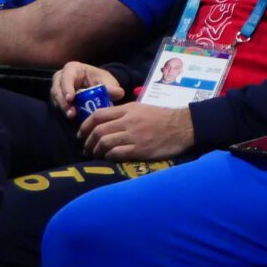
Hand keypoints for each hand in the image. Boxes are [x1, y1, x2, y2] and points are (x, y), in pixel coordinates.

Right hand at [52, 61, 122, 115]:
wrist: (96, 85)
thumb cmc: (100, 80)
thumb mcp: (107, 81)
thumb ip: (112, 87)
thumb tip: (119, 93)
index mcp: (72, 69)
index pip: (66, 76)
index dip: (67, 87)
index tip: (70, 99)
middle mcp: (61, 77)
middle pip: (57, 89)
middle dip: (63, 102)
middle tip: (71, 113)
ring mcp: (58, 88)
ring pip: (56, 99)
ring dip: (63, 109)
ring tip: (72, 116)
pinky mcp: (58, 99)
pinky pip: (57, 106)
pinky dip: (64, 111)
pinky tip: (71, 118)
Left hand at [79, 101, 193, 160]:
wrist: (184, 127)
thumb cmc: (164, 117)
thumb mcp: (143, 108)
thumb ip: (125, 113)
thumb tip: (108, 121)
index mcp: (128, 109)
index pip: (99, 115)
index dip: (85, 125)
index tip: (81, 133)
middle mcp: (128, 121)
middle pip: (99, 130)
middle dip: (88, 141)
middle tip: (86, 148)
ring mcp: (134, 136)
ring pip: (105, 143)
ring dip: (96, 150)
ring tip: (95, 155)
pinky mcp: (140, 149)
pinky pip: (116, 154)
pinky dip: (108, 156)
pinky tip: (108, 158)